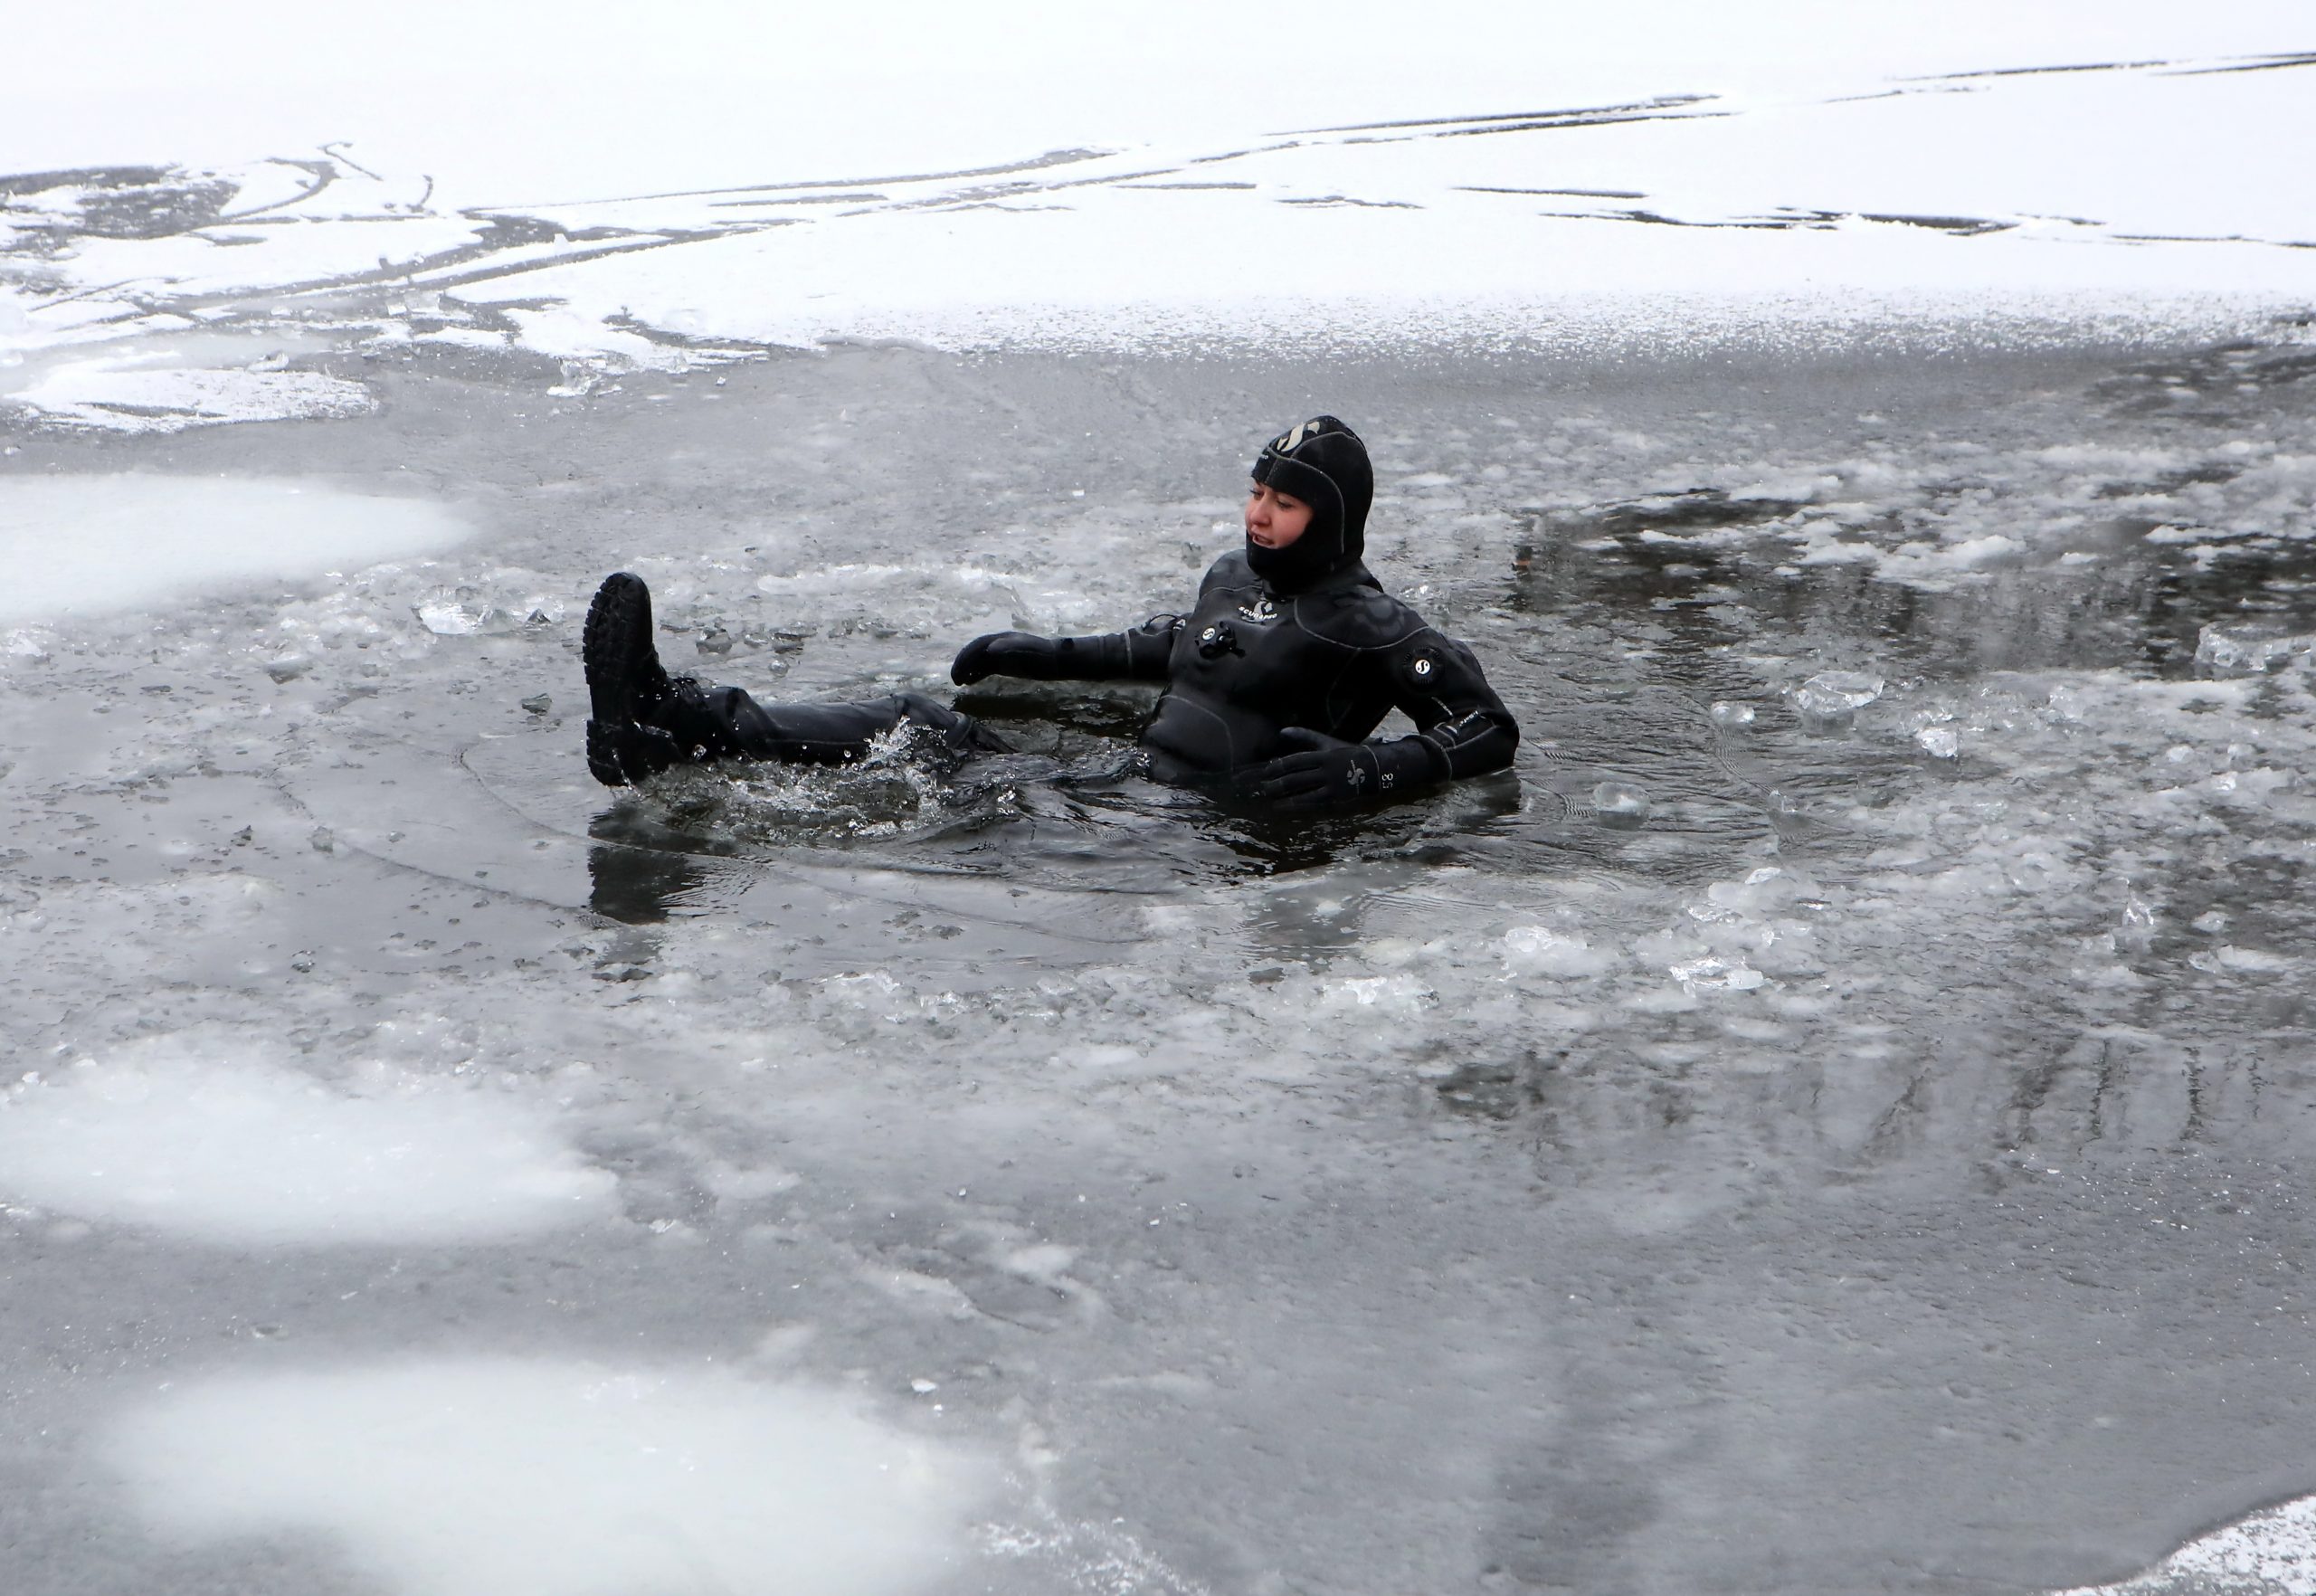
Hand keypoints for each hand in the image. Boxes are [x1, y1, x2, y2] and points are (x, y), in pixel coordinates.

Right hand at [951, 631, 1057, 684]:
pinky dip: (976, 674)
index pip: (977, 646)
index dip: (965, 657)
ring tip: (958, 683)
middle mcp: (998, 644)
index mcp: (1001, 639)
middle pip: (975, 653)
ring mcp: (1002, 655)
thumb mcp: (1026, 652)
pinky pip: (986, 668)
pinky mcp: (1005, 665)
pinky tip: (970, 683)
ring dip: (967, 670)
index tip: (958, 671)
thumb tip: (990, 648)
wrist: (1056, 661)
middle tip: (954, 680)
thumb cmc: (1042, 656)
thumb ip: (1009, 648)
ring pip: (979, 661)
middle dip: (963, 664)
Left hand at [1235, 727, 1367, 808]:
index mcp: (1323, 754)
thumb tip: (1282, 731)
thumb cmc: (1346, 753)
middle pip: (1296, 777)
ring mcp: (1332, 784)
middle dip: (1277, 783)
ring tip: (1270, 797)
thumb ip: (1305, 736)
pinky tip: (1283, 806)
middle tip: (1263, 787)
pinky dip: (1296, 804)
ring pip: (1303, 790)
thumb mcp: (1326, 742)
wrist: (1375, 768)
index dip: (1279, 766)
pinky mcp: (1336, 797)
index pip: (1295, 760)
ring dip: (1284, 795)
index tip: (1266, 771)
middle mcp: (1326, 769)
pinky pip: (1312, 801)